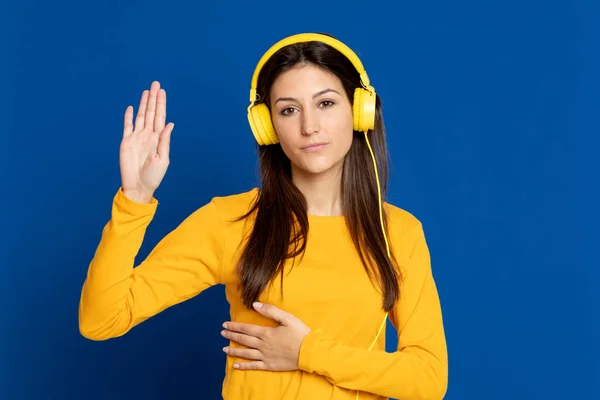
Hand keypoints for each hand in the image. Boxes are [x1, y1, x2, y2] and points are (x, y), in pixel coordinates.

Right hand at [120, 81, 174, 202]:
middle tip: (156, 84)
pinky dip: (129, 116)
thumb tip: (170, 124)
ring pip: (141, 116)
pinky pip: (127, 126)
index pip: (161, 117)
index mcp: (158, 139)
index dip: (161, 104)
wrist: (138, 186)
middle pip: (151, 113)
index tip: (162, 92)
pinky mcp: (126, 142)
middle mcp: (148, 135)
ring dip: (144, 103)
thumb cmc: (153, 176)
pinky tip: (132, 107)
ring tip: (147, 91)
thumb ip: (164, 141)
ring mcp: (137, 137)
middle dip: (154, 99)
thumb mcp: (163, 159)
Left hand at [221, 302, 311, 370]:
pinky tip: (235, 365)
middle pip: (244, 340)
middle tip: (222, 333)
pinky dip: (243, 366)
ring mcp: (265, 356)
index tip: (225, 324)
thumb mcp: (287, 318)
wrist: (308, 352)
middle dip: (232, 336)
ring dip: (234, 350)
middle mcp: (263, 345)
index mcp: (266, 333)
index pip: (246, 329)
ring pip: (246, 353)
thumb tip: (255, 304)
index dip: (235, 326)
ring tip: (224, 348)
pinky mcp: (269, 365)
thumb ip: (271, 311)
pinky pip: (253, 366)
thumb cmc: (299, 333)